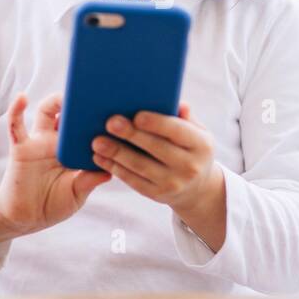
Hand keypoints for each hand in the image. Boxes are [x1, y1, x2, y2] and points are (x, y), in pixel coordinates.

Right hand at [0, 91, 111, 235]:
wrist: (25, 218)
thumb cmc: (52, 204)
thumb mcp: (77, 194)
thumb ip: (89, 181)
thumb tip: (110, 169)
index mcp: (75, 150)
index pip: (89, 128)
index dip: (101, 118)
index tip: (115, 109)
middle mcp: (58, 141)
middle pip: (71, 113)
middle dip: (83, 102)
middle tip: (98, 95)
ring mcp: (39, 142)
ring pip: (46, 111)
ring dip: (56, 100)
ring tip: (68, 94)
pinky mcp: (21, 148)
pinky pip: (16, 125)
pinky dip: (16, 110)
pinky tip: (22, 97)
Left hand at [90, 102, 221, 214]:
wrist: (197, 187)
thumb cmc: (191, 147)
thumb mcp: (197, 132)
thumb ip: (185, 117)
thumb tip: (177, 103)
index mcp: (201, 144)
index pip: (178, 131)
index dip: (157, 124)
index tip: (137, 115)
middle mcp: (190, 166)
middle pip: (156, 148)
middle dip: (132, 135)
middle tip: (110, 123)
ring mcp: (173, 183)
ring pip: (140, 166)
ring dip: (117, 153)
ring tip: (97, 141)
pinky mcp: (157, 194)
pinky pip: (133, 180)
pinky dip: (115, 168)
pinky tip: (100, 157)